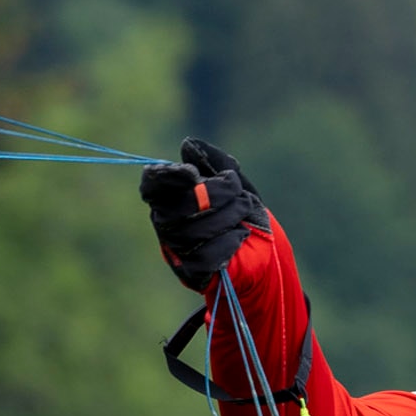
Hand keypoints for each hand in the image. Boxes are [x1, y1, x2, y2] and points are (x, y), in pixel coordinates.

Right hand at [139, 136, 269, 288]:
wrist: (263, 248)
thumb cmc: (241, 210)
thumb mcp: (234, 182)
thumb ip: (214, 162)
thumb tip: (187, 144)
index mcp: (171, 195)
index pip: (152, 184)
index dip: (166, 177)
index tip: (192, 173)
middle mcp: (166, 221)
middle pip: (177, 206)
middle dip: (216, 194)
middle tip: (238, 190)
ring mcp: (176, 248)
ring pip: (194, 231)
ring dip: (229, 216)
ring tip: (244, 214)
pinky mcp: (190, 271)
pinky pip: (206, 256)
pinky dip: (229, 242)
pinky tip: (239, 236)